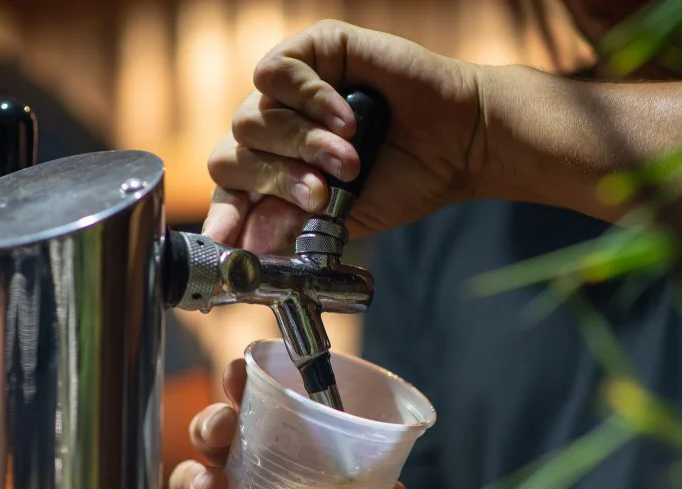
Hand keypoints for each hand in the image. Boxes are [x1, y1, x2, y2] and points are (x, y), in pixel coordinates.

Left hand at [202, 20, 485, 252]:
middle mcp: (277, 130)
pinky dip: (308, 100)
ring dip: (302, 146)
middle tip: (319, 195)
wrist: (456, 146)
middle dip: (275, 182)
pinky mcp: (312, 51)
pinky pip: (275, 73)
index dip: (224, 214)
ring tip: (349, 159)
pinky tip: (346, 119)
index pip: (232, 191)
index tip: (226, 239)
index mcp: (279, 170)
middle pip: (234, 156)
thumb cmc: (405, 179)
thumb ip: (292, 225)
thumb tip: (248, 244)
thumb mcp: (342, 216)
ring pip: (251, 119)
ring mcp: (290, 91)